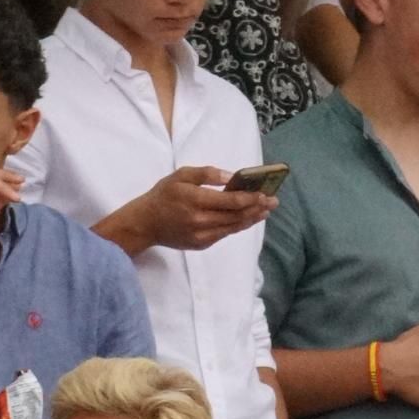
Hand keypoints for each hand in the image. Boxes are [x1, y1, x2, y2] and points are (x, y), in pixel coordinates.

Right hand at [132, 166, 275, 250]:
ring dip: (252, 219)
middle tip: (273, 201)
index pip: (231, 201)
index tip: (265, 193)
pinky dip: (238, 226)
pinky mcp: (201, 244)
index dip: (251, 198)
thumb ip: (206, 174)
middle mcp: (201, 220)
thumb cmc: (164, 194)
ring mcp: (202, 235)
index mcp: (196, 200)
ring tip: (265, 211)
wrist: (145, 223)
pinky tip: (247, 219)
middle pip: (237, 216)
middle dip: (257, 208)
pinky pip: (225, 234)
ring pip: (234, 227)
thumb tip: (230, 176)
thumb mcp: (181, 175)